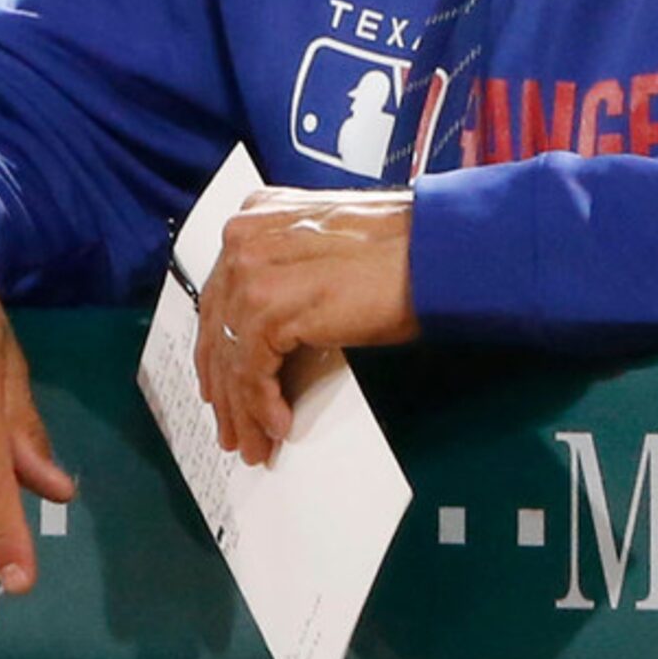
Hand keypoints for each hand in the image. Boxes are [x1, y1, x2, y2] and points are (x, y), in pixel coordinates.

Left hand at [194, 187, 417, 464]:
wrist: (439, 250)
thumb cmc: (404, 251)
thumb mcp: (329, 254)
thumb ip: (290, 276)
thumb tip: (272, 337)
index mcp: (259, 217)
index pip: (221, 296)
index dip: (219, 350)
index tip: (223, 386)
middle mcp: (247, 237)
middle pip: (218, 328)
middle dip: (226, 388)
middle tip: (236, 427)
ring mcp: (254, 268)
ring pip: (230, 355)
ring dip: (244, 408)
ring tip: (256, 441)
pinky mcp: (272, 304)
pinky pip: (252, 370)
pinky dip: (263, 404)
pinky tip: (277, 423)